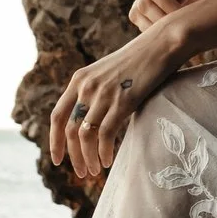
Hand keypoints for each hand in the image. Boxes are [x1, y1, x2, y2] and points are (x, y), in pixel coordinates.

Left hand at [48, 23, 193, 184]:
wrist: (161, 43)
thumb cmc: (139, 61)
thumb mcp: (108, 74)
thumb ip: (95, 93)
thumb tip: (90, 122)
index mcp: (79, 79)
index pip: (57, 116)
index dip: (55, 142)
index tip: (57, 160)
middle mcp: (86, 86)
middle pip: (69, 130)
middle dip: (73, 157)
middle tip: (82, 174)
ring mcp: (103, 93)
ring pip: (85, 136)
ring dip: (87, 158)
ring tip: (94, 171)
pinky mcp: (122, 101)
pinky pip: (104, 135)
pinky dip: (103, 152)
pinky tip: (108, 161)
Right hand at [129, 0, 216, 29]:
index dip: (168, 5)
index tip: (188, 14)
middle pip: (144, 4)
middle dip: (165, 18)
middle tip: (187, 24)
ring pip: (139, 14)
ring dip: (160, 26)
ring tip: (182, 26)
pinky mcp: (142, 8)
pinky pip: (141, 23)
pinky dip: (156, 31)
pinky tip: (175, 29)